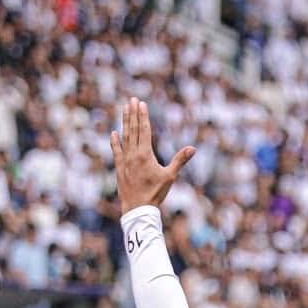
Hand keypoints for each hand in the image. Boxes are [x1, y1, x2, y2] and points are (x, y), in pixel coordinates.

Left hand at [110, 97, 194, 211]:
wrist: (137, 208)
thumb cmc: (155, 193)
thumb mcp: (170, 176)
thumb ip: (180, 160)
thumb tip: (193, 149)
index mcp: (146, 154)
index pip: (144, 130)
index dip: (143, 116)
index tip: (141, 103)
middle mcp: (133, 154)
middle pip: (133, 129)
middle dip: (133, 114)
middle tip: (132, 99)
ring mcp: (125, 160)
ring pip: (124, 136)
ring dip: (125, 122)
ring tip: (124, 109)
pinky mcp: (119, 167)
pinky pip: (116, 151)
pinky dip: (115, 141)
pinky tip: (114, 133)